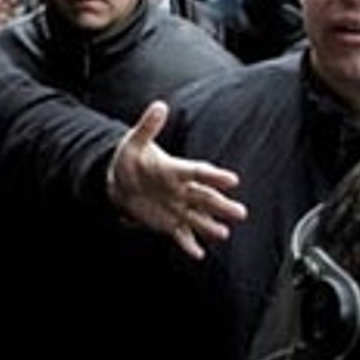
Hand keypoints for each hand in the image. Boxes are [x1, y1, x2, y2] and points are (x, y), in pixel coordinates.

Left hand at [108, 101, 247, 259]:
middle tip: (240, 212)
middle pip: (205, 198)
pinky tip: (198, 253)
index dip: (214, 176)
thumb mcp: (135, 142)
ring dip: (210, 226)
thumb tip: (158, 106)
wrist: (119, 182)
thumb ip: (148, 127)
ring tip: (223, 233)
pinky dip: (188, 244)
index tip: (231, 180)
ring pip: (197, 218)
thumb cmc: (131, 160)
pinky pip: (181, 234)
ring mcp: (177, 208)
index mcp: (176, 170)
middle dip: (221, 205)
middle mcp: (182, 190)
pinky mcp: (169, 223)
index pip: (198, 172)